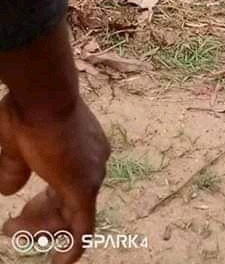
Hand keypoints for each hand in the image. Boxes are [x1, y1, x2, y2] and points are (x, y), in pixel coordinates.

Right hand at [0, 93, 109, 263]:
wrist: (44, 97)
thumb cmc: (29, 111)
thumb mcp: (15, 143)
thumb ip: (14, 167)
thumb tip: (10, 190)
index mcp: (82, 147)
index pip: (65, 185)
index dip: (41, 204)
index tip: (18, 214)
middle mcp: (94, 161)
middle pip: (68, 203)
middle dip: (39, 219)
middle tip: (11, 228)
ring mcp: (91, 175)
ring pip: (71, 216)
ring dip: (41, 230)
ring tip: (12, 230)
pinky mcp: (85, 189)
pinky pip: (82, 227)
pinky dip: (72, 247)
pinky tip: (60, 263)